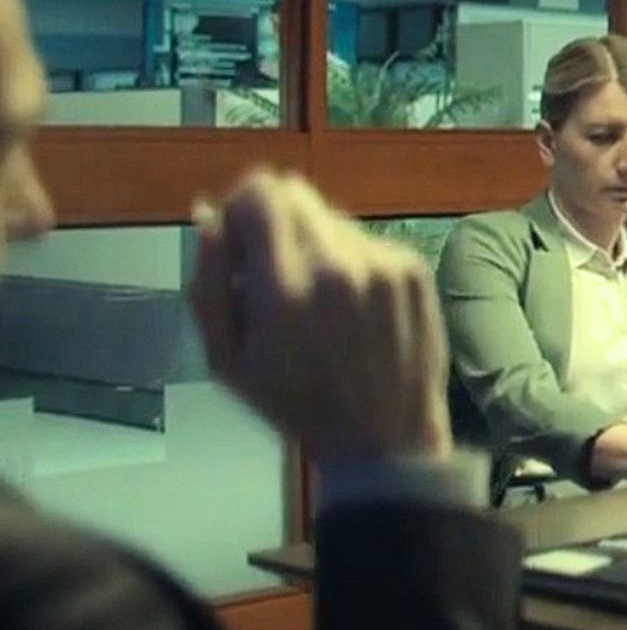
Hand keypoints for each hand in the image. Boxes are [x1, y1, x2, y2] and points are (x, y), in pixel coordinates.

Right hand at [187, 171, 449, 460]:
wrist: (386, 436)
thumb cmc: (294, 403)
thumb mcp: (227, 358)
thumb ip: (210, 282)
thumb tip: (208, 215)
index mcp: (286, 288)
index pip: (261, 193)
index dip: (242, 210)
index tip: (240, 243)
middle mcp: (340, 263)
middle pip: (297, 194)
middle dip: (275, 224)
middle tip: (273, 273)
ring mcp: (385, 262)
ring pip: (333, 218)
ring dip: (316, 245)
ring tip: (319, 303)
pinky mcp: (415, 268)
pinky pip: (368, 242)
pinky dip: (353, 263)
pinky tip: (354, 310)